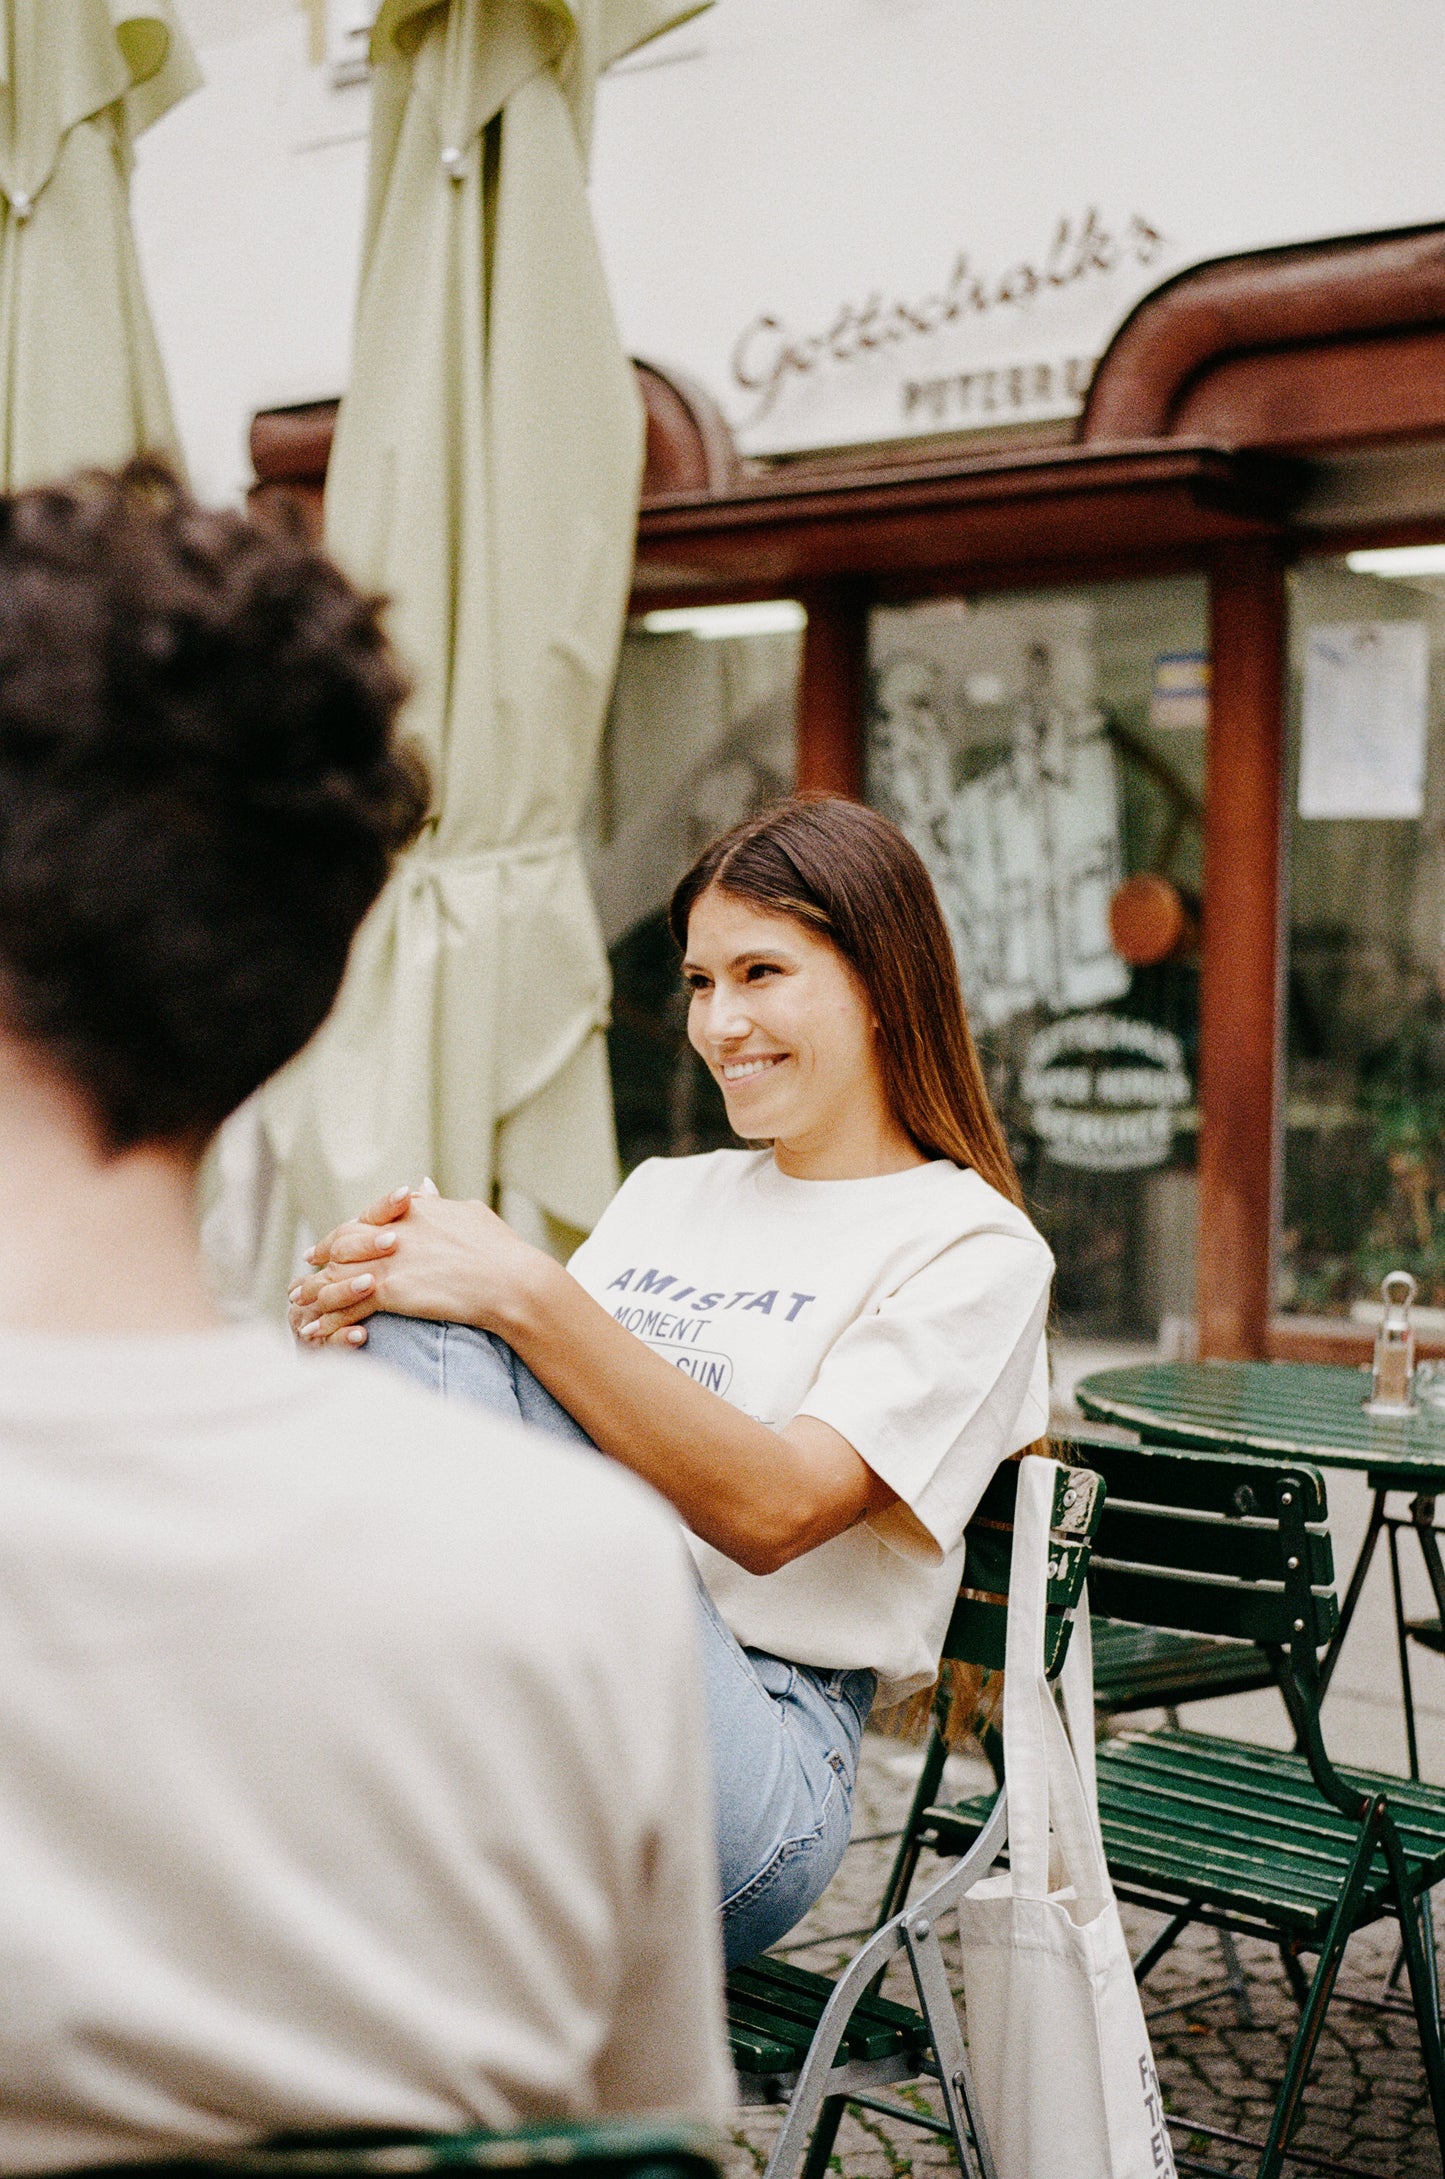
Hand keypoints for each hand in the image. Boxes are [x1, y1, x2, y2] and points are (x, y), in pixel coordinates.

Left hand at [288, 1186, 543, 1347]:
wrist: (512, 1281)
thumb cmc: (502, 1251)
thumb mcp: (470, 1214)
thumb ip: (440, 1202)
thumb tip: (424, 1186)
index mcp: (412, 1210)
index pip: (365, 1219)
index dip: (342, 1234)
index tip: (327, 1246)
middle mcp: (393, 1231)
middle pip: (342, 1243)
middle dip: (320, 1259)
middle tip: (304, 1275)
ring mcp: (388, 1261)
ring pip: (337, 1275)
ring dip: (315, 1293)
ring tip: (299, 1306)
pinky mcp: (388, 1290)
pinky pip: (347, 1307)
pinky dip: (328, 1321)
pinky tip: (317, 1334)